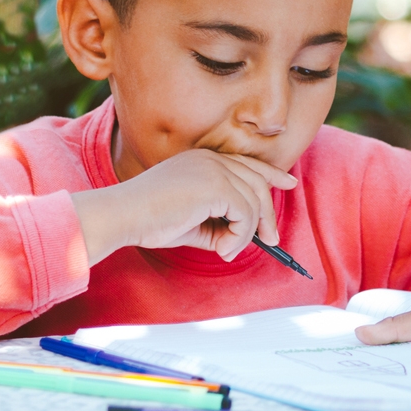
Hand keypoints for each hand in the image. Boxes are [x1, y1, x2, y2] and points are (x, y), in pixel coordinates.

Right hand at [71, 149, 297, 265]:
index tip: (287, 184)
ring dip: (247, 234)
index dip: (270, 173)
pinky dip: (240, 238)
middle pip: (257, 180)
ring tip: (227, 251)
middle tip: (272, 240)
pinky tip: (222, 250)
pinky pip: (245, 215)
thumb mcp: (190, 222)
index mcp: (202, 160)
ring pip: (254, 201)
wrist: (123, 215)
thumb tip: (240, 239)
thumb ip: (216, 224)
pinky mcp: (215, 186)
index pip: (245, 162)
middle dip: (268, 212)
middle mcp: (210, 159)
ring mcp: (213, 169)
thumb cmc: (148, 220)